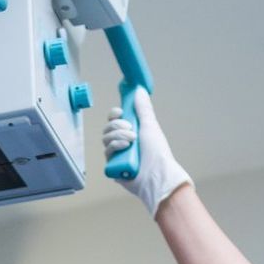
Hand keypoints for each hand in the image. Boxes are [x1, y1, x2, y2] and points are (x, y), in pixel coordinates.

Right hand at [101, 88, 191, 217]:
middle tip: (131, 130)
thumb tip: (139, 90)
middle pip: (108, 128)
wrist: (157, 173)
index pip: (115, 120)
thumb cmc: (157, 152)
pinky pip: (106, 153)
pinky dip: (114, 148)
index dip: (115, 115)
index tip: (121, 113)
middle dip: (117, 126)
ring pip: (106, 139)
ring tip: (131, 141)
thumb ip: (143, 107)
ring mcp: (118, 156)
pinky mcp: (113, 167)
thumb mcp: (150, 125)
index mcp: (131, 132)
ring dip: (118, 136)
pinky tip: (124, 149)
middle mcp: (123, 143)